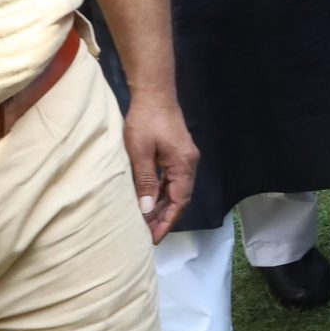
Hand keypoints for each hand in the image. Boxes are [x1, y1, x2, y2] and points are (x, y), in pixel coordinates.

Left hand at [122, 95, 199, 242]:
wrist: (154, 92)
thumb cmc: (145, 120)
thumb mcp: (140, 152)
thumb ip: (144, 181)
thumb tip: (146, 209)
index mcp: (183, 165)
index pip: (179, 202)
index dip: (167, 221)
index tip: (154, 238)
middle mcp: (188, 164)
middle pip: (180, 198)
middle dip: (164, 217)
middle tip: (145, 234)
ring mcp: (184, 158)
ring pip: (175, 190)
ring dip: (161, 206)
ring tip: (145, 221)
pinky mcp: (176, 153)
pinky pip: (171, 179)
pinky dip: (160, 192)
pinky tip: (148, 199)